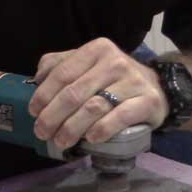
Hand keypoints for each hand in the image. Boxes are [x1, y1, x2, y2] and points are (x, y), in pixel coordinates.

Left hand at [29, 38, 168, 148]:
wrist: (157, 88)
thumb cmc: (116, 80)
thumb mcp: (90, 65)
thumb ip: (63, 65)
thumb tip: (37, 78)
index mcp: (96, 50)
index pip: (62, 73)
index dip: (43, 95)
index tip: (33, 113)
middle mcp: (114, 62)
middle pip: (74, 93)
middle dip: (53, 116)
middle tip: (42, 133)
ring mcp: (132, 81)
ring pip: (93, 107)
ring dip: (72, 128)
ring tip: (61, 142)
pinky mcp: (147, 101)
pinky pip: (119, 117)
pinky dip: (102, 130)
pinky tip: (91, 139)